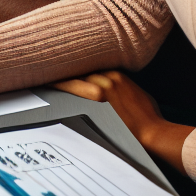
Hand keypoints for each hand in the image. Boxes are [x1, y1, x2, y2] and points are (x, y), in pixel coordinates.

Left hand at [53, 70, 193, 171]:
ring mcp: (101, 88)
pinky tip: (48, 82)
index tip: (59, 61)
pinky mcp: (97, 101)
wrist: (155, 134)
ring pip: (73, 75)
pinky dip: (60, 84)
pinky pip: (72, 87)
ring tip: (39, 70)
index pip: (87, 63)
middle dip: (62, 65)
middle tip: (42, 61)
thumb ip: (121, 86)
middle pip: (78, 66)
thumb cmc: (149, 117)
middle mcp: (107, 77)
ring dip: (58, 74)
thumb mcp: (138, 94)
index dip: (72, 63)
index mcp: (116, 74)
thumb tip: (111, 87)